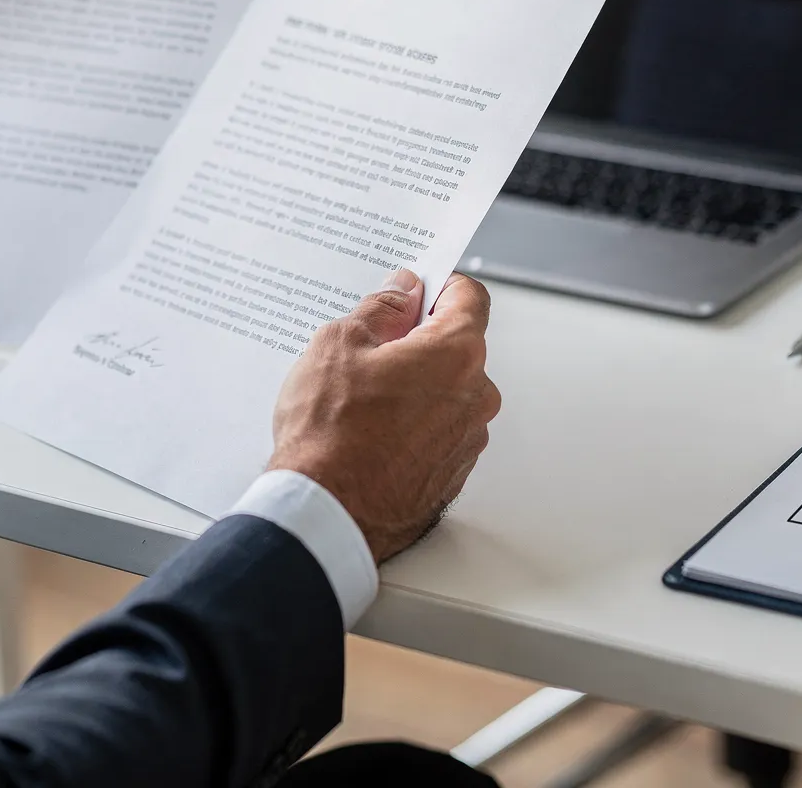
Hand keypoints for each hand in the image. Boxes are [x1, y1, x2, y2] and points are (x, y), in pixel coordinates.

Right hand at [267, 270, 500, 562]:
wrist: (326, 515)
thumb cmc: (330, 434)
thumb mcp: (339, 345)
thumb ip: (381, 308)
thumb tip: (402, 291)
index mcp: (456, 354)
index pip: (468, 297)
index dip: (438, 286)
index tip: (413, 290)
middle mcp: (475, 397)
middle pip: (456, 348)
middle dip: (418, 342)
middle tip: (368, 351)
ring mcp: (467, 441)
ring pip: (446, 393)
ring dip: (415, 388)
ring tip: (361, 402)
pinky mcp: (452, 475)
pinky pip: (437, 433)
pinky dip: (412, 427)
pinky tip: (371, 435)